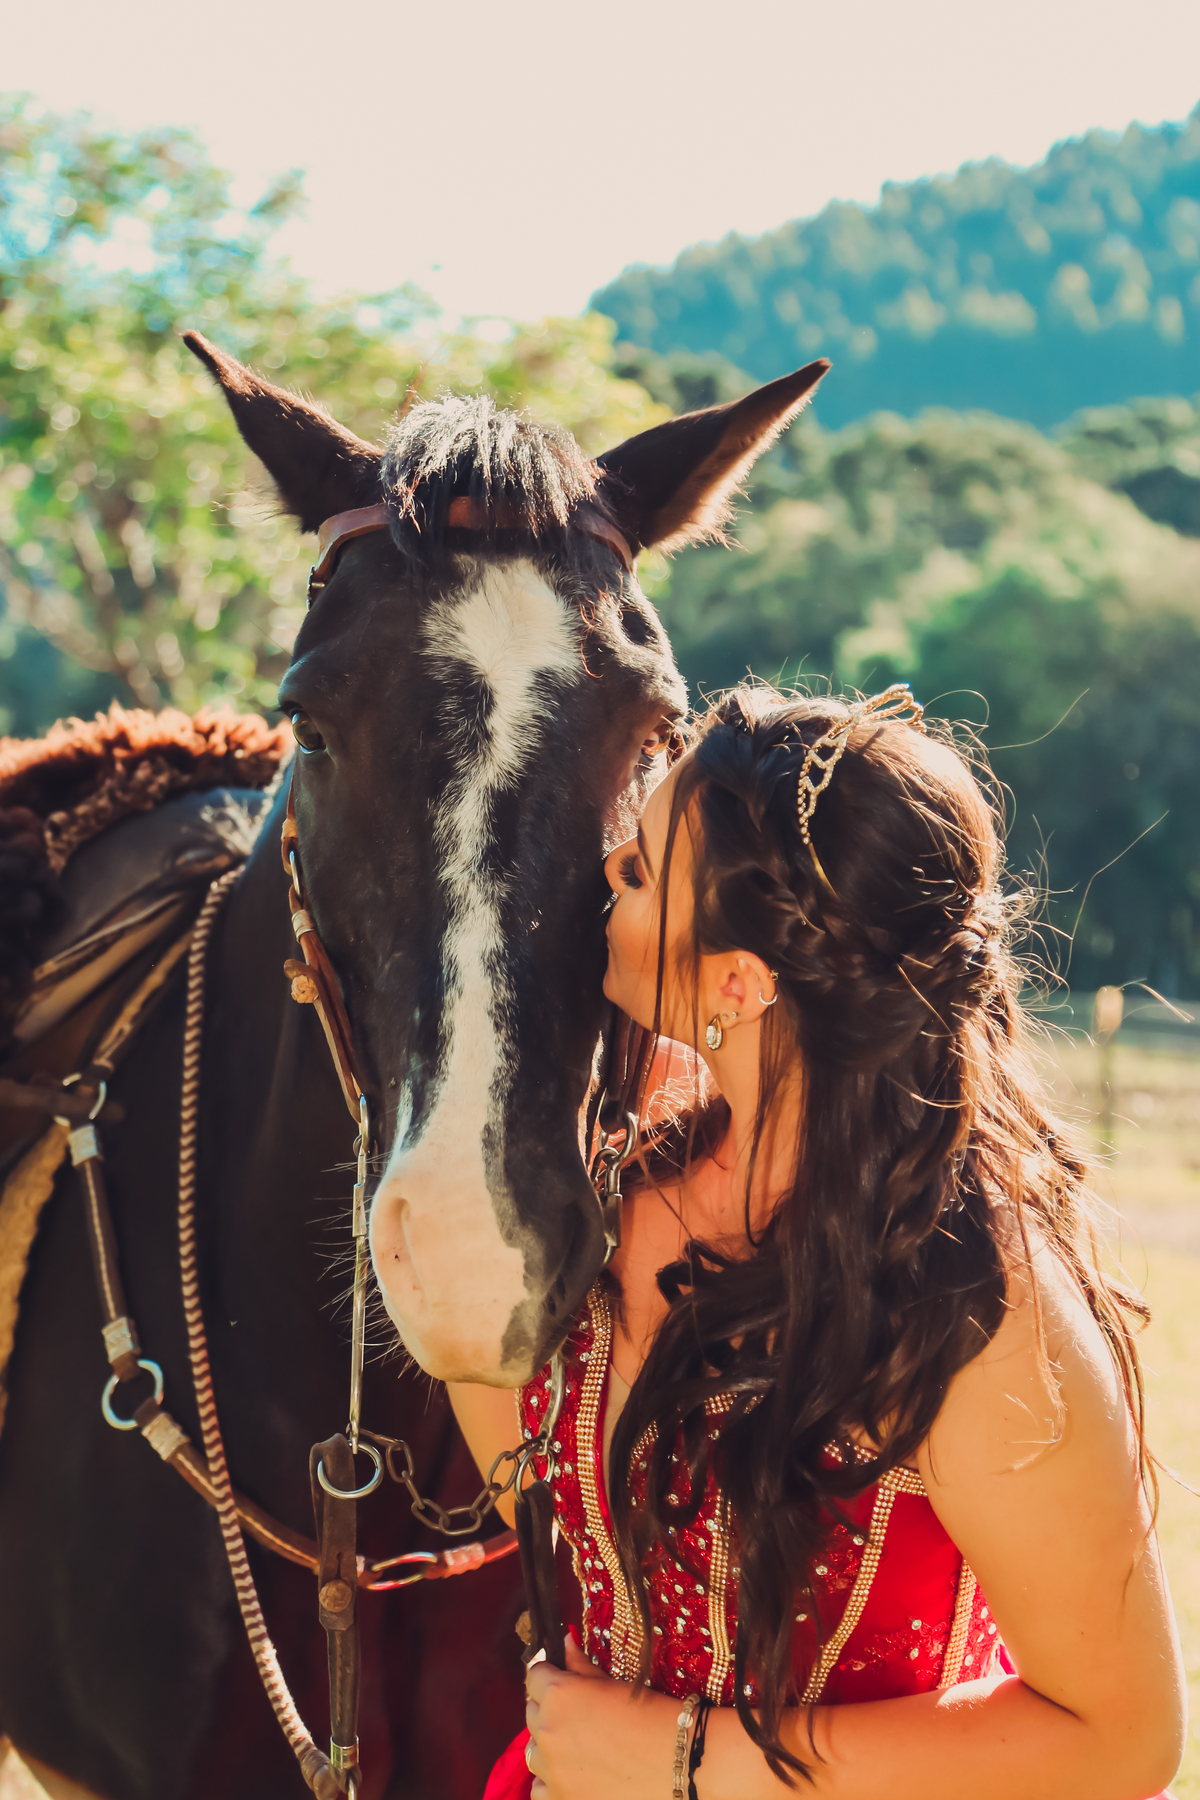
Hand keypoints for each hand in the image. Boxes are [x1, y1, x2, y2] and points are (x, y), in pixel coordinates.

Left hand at [525, 1638, 682, 1799]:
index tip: (562, 1682)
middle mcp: (547, 1730)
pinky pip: (540, 1788)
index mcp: (558, 1695)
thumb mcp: (614, 1684)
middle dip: (549, 1710)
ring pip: (534, 1752)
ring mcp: (551, 1770)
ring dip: (550, 1747)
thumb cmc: (653, 1717)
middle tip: (580, 1716)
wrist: (682, 1765)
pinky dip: (552, 1781)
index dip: (549, 1677)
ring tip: (582, 1748)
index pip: (534, 1677)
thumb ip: (580, 1665)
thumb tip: (564, 1642)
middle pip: (532, 1712)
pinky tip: (576, 1776)